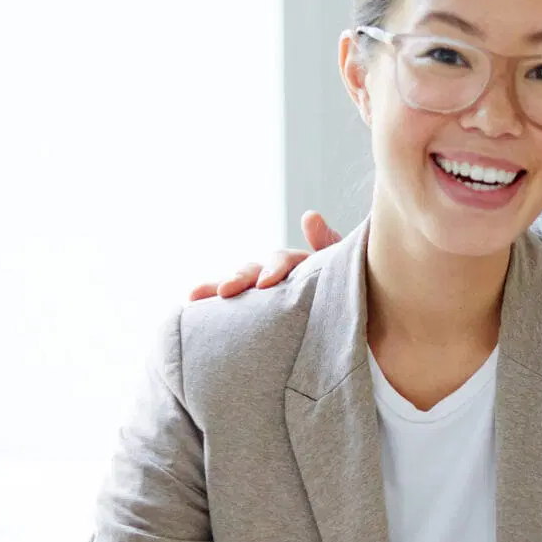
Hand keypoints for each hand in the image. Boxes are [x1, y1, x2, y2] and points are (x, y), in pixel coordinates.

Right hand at [187, 211, 342, 300]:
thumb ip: (328, 245)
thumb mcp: (344, 270)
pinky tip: (191, 309)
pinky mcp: (251, 313)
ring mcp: (261, 293)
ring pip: (236, 287)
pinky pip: (230, 309)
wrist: (351, 326)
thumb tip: (309, 216)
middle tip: (225, 291)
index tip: (265, 284)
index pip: (280, 261)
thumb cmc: (350, 291)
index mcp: (297, 264)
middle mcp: (274, 275)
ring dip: (214, 288)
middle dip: (237, 279)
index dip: (273, 269)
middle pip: (251, 271)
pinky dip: (211, 306)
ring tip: (194, 296)